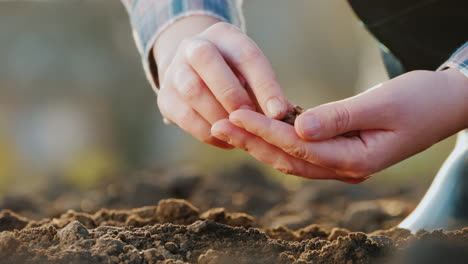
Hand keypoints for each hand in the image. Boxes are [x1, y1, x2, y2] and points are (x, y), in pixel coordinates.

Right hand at [154, 17, 288, 148]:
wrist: (193, 73)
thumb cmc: (235, 76)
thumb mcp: (251, 74)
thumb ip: (266, 92)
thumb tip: (284, 117)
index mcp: (224, 36)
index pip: (245, 55)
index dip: (264, 85)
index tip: (279, 112)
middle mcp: (194, 46)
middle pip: (206, 59)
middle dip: (232, 93)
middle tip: (250, 118)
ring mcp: (174, 71)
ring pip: (192, 89)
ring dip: (218, 114)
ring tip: (239, 132)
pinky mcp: (165, 98)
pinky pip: (184, 116)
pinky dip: (208, 132)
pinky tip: (226, 140)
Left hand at [212, 69, 467, 182]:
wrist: (447, 105)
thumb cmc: (422, 101)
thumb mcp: (384, 105)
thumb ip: (340, 117)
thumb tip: (298, 128)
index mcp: (356, 160)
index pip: (299, 147)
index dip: (264, 131)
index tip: (234, 115)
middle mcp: (345, 168)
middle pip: (288, 158)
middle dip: (251, 142)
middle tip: (217, 125)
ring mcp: (342, 162)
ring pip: (291, 157)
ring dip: (259, 143)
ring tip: (229, 128)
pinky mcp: (340, 151)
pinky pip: (302, 150)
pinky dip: (277, 139)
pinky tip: (258, 127)